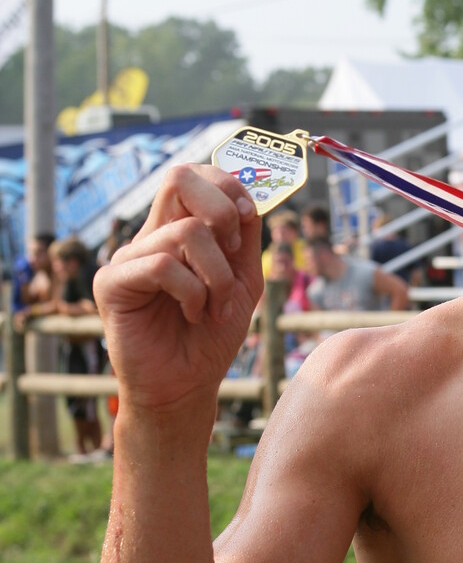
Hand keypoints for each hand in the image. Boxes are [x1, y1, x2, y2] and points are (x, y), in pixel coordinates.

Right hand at [94, 165, 263, 412]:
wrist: (187, 387)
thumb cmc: (210, 337)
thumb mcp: (243, 282)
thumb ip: (245, 239)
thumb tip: (251, 197)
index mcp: (178, 230)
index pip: (195, 175)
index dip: (228, 184)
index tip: (248, 219)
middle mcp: (150, 237)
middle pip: (179, 177)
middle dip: (222, 209)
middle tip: (234, 252)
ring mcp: (128, 257)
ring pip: (186, 232)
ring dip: (218, 275)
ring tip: (215, 307)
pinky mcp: (111, 283)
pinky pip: (163, 265)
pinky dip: (193, 292)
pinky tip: (194, 315)